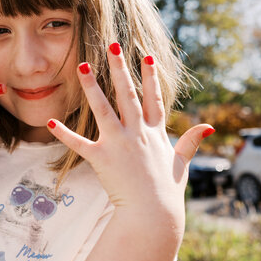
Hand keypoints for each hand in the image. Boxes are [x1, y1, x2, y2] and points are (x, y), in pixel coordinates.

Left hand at [47, 43, 213, 218]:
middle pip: (128, 95)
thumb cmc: (168, 191)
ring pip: (103, 109)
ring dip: (92, 87)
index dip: (150, 76)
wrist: (154, 215)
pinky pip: (80, 144)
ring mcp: (119, 144)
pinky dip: (65, 134)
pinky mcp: (102, 159)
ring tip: (82, 66)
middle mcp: (137, 133)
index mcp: (154, 133)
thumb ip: (191, 141)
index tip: (146, 55)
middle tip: (112, 45)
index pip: (153, 98)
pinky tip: (51, 121)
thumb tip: (209, 127)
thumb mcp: (181, 163)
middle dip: (120, 68)